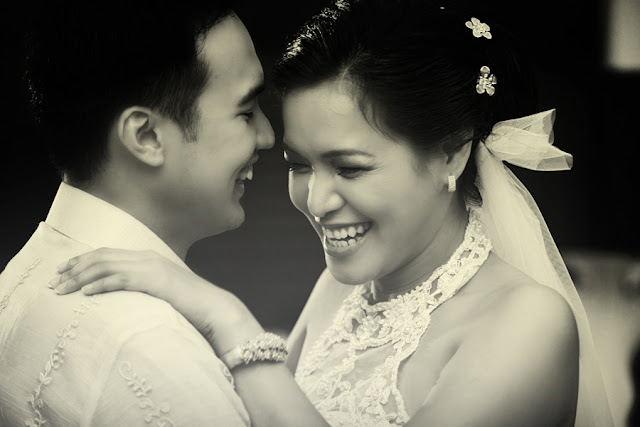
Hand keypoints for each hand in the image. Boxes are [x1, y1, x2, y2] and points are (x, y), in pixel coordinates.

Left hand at [50, 248, 262, 353]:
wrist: (214, 308)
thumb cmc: (190, 305)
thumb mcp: (163, 292)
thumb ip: (145, 287)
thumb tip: (125, 295)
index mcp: (148, 258)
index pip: (108, 254)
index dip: (82, 260)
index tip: (64, 271)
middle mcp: (147, 257)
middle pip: (101, 257)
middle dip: (74, 268)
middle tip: (54, 281)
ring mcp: (151, 267)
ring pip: (106, 266)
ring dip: (80, 277)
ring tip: (62, 289)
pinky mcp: (154, 280)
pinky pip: (120, 279)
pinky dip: (100, 285)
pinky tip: (85, 293)